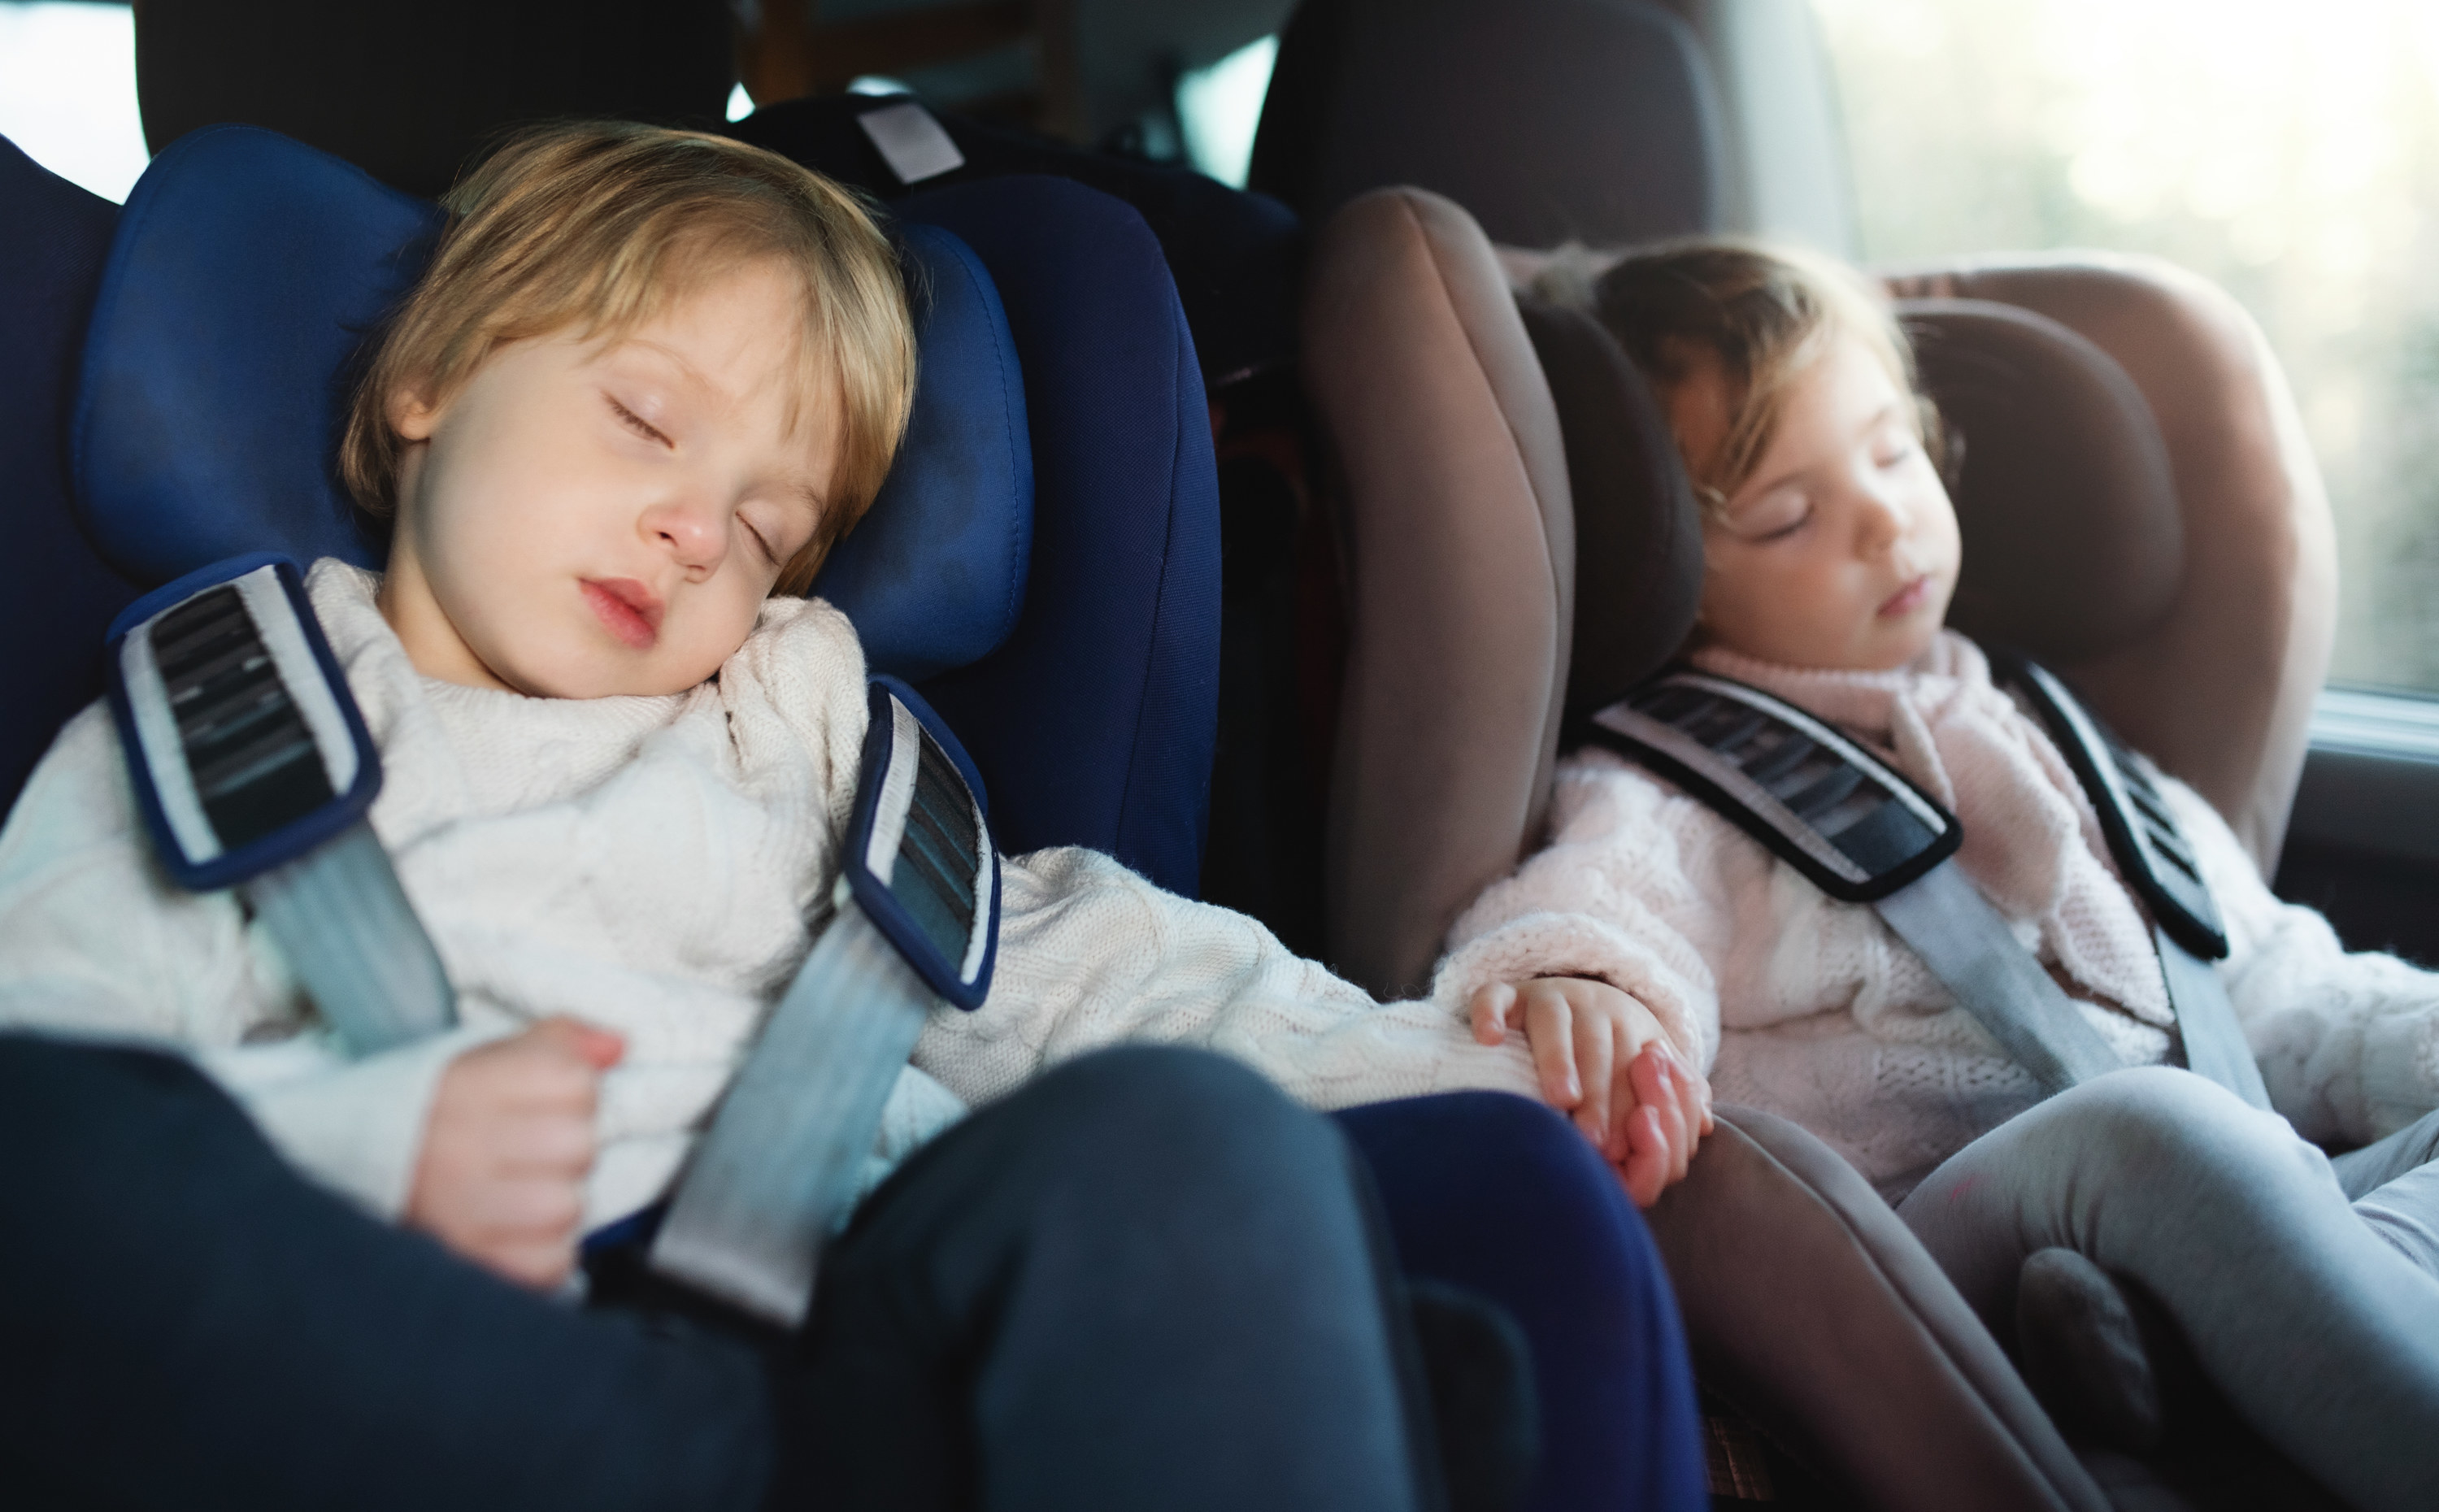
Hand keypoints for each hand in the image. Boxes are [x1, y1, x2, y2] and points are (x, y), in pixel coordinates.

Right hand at [406, 1016, 623, 1288]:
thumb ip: (558, 1041)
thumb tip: (616, 1047)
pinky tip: (511, 1237)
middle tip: (527, 1157)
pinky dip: (543, 1255)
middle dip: (565, 1153)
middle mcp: (462, 1144)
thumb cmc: (431, 1115)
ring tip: (515, 1199)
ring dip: (554, 1207)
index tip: (539, 1106)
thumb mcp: (484, 1057)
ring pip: (568, 1208)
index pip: (577, 1084)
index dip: (572, 1095)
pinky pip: (551, 1262)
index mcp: (469, 1083)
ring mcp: (462, 1209)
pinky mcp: (467, 1264)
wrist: (347, 1172)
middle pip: (580, 1147)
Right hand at [1469, 977, 1712, 1205]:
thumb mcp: (1649, 1069)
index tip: (1630, 1141)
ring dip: (1557, 1059)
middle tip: (1595, 1140)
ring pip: (1552, 1021)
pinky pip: (1493, 996)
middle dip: (1599, 1093)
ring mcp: (1546, 997)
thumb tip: (1704, 1120)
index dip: (1634, 1100)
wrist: (1570, 998)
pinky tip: (1489, 1038)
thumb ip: (1676, 1096)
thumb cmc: (1614, 1054)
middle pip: (1597, 1046)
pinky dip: (1489, 1013)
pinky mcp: (1507, 994)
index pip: (1638, 1062)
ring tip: (1561, 1099)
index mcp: (1633, 1025)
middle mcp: (1592, 1006)